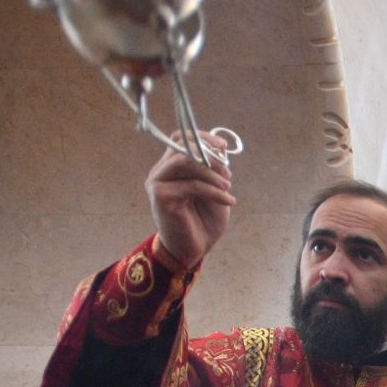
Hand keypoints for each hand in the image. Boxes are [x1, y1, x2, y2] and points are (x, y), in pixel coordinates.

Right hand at [146, 132, 235, 270]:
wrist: (193, 250)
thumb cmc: (203, 220)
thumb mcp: (215, 189)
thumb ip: (214, 168)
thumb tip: (219, 147)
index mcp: (171, 167)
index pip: (180, 138)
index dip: (202, 137)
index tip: (223, 146)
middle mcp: (160, 172)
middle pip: (180, 145)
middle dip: (209, 154)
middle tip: (227, 171)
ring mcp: (157, 183)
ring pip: (184, 161)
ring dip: (211, 172)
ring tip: (227, 187)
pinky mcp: (161, 197)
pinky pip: (191, 185)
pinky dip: (214, 191)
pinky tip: (228, 201)